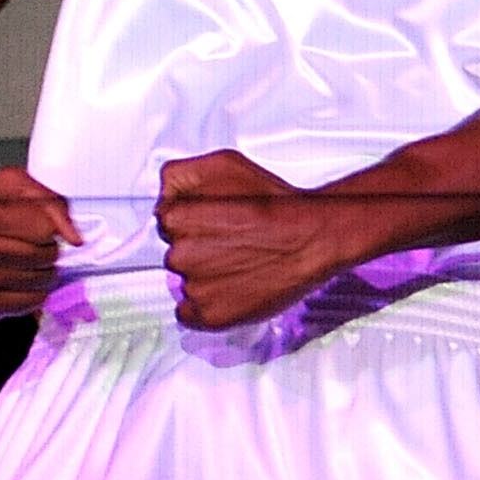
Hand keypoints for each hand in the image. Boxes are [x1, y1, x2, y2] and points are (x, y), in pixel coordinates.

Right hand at [0, 165, 78, 319]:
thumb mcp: (8, 183)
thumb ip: (50, 203)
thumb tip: (77, 240)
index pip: (46, 231)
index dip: (47, 227)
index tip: (35, 225)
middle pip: (44, 258)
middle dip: (46, 249)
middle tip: (29, 243)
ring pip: (39, 285)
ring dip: (41, 273)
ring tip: (23, 260)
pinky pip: (22, 308)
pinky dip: (29, 295)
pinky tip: (17, 280)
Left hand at [157, 151, 359, 329]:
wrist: (315, 236)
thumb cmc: (276, 201)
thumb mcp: (224, 163)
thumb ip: (180, 176)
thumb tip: (163, 197)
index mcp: (178, 219)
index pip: (167, 224)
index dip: (194, 223)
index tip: (216, 224)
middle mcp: (180, 255)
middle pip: (176, 254)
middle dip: (199, 250)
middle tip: (234, 245)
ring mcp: (195, 288)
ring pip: (184, 283)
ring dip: (205, 277)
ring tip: (240, 266)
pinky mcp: (211, 316)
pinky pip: (189, 314)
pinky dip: (205, 306)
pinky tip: (230, 290)